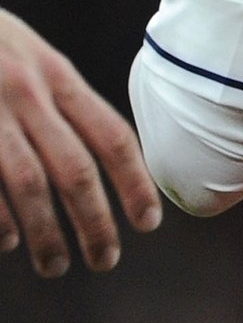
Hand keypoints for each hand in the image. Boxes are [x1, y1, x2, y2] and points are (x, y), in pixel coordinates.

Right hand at [0, 11, 161, 275]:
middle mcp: (27, 93)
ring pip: (29, 186)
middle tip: (106, 260)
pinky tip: (6, 244)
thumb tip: (107, 155)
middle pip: (75, 170)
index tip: (148, 223)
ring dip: (47, 234)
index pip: (111, 136)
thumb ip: (61, 99)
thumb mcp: (31, 56)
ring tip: (57, 265)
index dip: (135, 183)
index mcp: (56, 75)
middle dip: (95, 222)